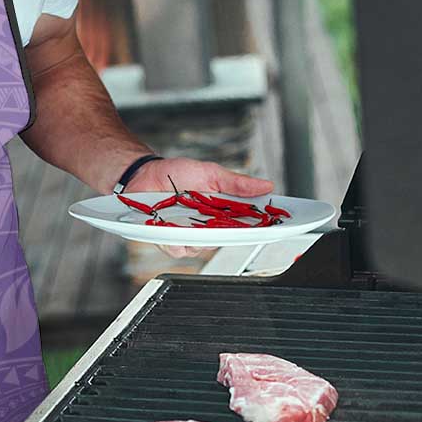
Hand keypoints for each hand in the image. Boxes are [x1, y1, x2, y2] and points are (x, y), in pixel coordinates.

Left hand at [127, 157, 274, 259]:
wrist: (144, 174)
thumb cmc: (176, 174)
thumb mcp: (210, 173)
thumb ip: (236, 183)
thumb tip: (266, 185)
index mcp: (221, 212)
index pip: (246, 224)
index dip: (262, 227)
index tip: (276, 225)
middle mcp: (207, 227)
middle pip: (226, 240)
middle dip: (231, 234)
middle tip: (232, 223)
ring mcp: (188, 235)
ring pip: (202, 248)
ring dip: (199, 236)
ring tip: (193, 221)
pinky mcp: (168, 240)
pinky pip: (177, 248)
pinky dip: (176, 240)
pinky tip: (173, 229)